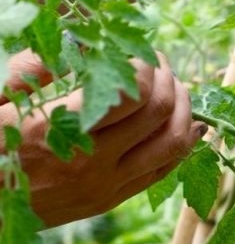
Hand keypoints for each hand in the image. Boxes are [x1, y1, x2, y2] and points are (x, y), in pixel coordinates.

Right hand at [0, 52, 202, 227]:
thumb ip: (35, 67)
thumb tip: (82, 41)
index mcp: (61, 128)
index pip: (134, 91)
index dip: (147, 65)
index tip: (141, 51)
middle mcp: (90, 160)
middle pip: (159, 112)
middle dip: (169, 79)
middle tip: (161, 63)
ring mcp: (104, 186)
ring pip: (172, 144)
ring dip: (184, 110)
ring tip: (177, 89)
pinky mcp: (109, 201)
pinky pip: (162, 172)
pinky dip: (183, 145)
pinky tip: (192, 125)